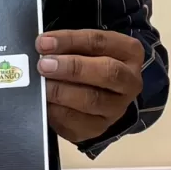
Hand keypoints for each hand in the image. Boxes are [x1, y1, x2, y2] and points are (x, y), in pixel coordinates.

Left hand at [37, 29, 146, 144]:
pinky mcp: (99, 128)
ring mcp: (116, 108)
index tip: (44, 43)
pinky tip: (44, 103)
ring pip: (91, 100)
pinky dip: (56, 111)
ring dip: (61, 92)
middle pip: (106, 73)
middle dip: (72, 68)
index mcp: (129, 52)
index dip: (70, 41)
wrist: (94, 95)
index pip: (100, 42)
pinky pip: (76, 122)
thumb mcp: (83, 47)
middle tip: (44, 65)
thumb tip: (43, 47)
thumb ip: (67, 45)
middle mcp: (129, 82)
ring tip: (41, 85)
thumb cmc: (87, 63)